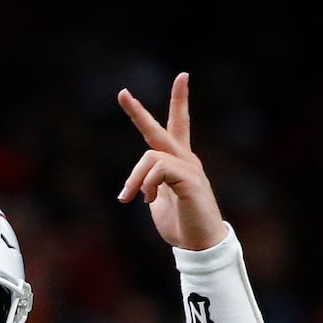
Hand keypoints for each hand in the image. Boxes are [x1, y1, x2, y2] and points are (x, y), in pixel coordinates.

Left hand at [117, 72, 228, 250]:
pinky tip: (147, 200)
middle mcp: (187, 159)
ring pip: (150, 156)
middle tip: (123, 93)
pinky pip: (158, 170)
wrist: (200, 245)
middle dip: (139, 112)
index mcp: (179, 162)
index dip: (180, 101)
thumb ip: (150, 184)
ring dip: (134, 178)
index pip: (179, 125)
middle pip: (165, 127)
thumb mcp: (158, 201)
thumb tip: (139, 181)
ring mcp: (189, 168)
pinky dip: (145, 184)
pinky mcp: (190, 180)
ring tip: (129, 198)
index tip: (183, 77)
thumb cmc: (181, 225)